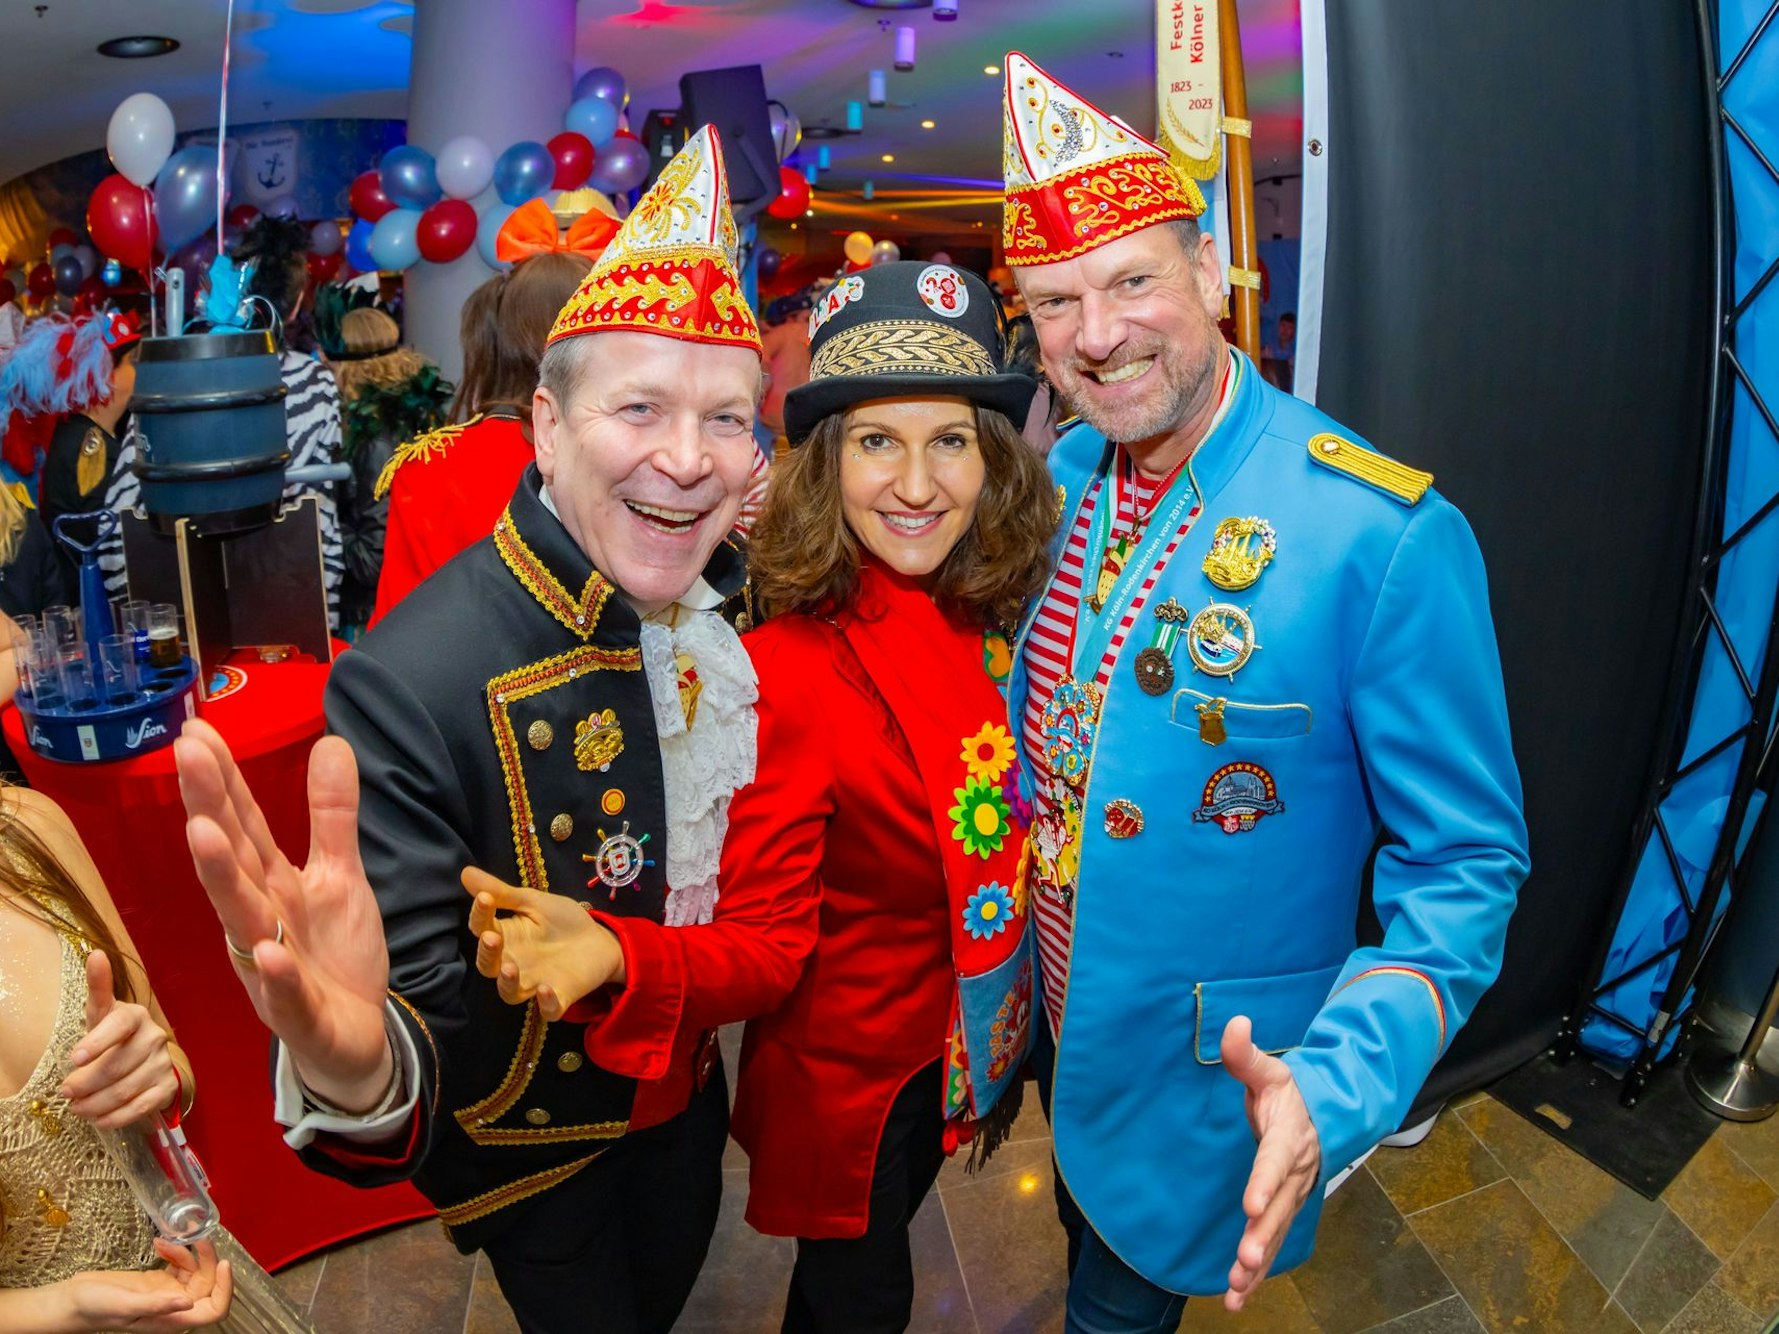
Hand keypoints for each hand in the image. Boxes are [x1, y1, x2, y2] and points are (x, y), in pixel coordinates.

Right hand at [57, 1238, 232, 1330]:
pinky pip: (179, 1263)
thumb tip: (189, 1302)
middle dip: (205, 1258)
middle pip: (208, 1282)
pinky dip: (174, 1250)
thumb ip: (157, 1304)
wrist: (71, 1300)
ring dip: (188, 1251)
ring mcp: (167, 1292)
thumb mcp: (126, 1305)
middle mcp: (174, 1306)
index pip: (214, 1310)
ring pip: (195, 1269)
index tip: (222, 1263)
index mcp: (172, 1319)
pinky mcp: (158, 1280)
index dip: (225, 1289)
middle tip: (194, 1235)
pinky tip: (159, 1243)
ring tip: (166, 1240)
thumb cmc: (94, 1307)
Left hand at [58, 951, 175, 1129]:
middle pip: (116, 1066)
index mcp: (136, 1016)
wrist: (146, 1057)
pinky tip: (99, 1119)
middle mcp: (154, 1038)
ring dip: (96, 1104)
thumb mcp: (103, 1012)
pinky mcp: (168, 1087)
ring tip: (77, 1108)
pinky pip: (141, 1107)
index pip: (119, 1026)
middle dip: (85, 1084)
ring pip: (126, 1090)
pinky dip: (117, 1117)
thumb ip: (98, 987)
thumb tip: (95, 954)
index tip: (73, 1059)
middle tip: (65, 1093)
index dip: (97, 1042)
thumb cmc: (115, 1034)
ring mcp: (163, 1063)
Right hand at [175, 719, 391, 1113]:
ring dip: (222, 879)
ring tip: (203, 833)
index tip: (196, 731)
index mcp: (269, 885)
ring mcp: (271, 968)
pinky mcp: (298, 1013)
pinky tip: (271, 951)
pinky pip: (285, 993)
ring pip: (242, 921)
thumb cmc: (333, 954)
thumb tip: (332, 742)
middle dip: (208, 808)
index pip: (241, 825)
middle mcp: (258, 921)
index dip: (222, 779)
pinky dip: (277, 973)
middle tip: (185, 754)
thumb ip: (332, 815)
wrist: (353, 1037)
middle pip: (230, 860)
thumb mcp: (340, 875)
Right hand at [464, 867, 623, 1021]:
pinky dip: (546, 1003)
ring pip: (510, 993)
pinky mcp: (559, 997)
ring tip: (510, 967)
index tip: (485, 898)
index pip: (482, 928)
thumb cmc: (562, 920)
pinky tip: (546, 989)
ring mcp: (534, 983)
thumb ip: (503, 892)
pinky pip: (548, 1009)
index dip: (480, 915)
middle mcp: (513, 963)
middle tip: (491, 937)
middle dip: (487, 953)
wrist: (600, 939)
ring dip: (507, 983)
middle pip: (489, 966)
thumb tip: (466, 871)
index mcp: (506, 936)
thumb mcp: (534, 901)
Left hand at [1219, 1016, 1320, 1311]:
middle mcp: (1295, 1172)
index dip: (1265, 1181)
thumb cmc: (1289, 1091)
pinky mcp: (1286, 1211)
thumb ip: (1246, 1053)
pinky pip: (1273, 1242)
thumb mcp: (1270, 1069)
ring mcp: (1294, 1195)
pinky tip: (1237, 1295)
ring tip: (1237, 1289)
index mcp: (1289, 1136)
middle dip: (1263, 1235)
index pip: (1276, 1160)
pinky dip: (1257, 1272)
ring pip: (1277, 1233)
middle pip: (1280, 1207)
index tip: (1250, 1204)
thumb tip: (1235, 1023)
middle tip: (1245, 1260)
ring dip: (1258, 1264)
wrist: (1324, 1114)